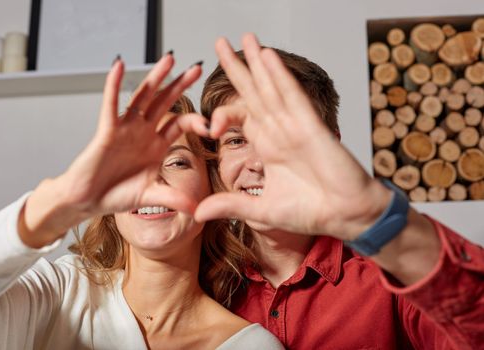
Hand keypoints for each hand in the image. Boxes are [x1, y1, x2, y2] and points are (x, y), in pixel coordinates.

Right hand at [20, 54, 207, 246]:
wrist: (88, 200)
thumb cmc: (115, 195)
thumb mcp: (149, 196)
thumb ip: (172, 198)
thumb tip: (195, 209)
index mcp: (156, 146)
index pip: (180, 124)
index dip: (196, 121)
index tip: (211, 124)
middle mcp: (143, 133)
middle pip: (165, 103)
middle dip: (180, 86)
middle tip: (196, 69)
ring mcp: (125, 129)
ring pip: (142, 97)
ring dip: (155, 78)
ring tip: (169, 59)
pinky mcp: (106, 130)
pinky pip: (111, 104)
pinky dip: (114, 85)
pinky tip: (119, 66)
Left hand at [195, 34, 391, 240]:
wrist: (346, 216)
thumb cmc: (311, 211)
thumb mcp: (261, 210)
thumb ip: (230, 206)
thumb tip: (198, 212)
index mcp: (268, 147)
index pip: (241, 118)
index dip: (223, 114)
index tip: (208, 127)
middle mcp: (280, 131)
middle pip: (254, 93)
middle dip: (237, 68)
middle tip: (220, 42)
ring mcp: (296, 126)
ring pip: (272, 87)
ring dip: (258, 62)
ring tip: (245, 38)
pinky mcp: (312, 128)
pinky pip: (292, 97)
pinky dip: (280, 76)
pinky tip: (267, 57)